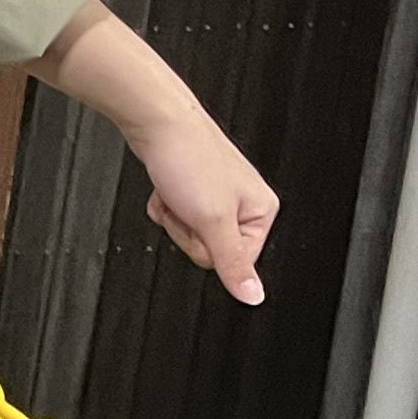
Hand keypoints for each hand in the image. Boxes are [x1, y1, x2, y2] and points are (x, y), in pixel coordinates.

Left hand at [31, 3, 275, 304]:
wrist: (157, 122)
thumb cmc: (188, 157)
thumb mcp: (212, 220)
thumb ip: (232, 263)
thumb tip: (253, 296)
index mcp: (261, 212)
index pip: (235, 261)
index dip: (207, 248)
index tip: (200, 224)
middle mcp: (243, 203)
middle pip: (208, 248)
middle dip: (187, 231)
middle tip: (185, 206)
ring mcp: (216, 195)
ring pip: (188, 232)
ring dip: (173, 217)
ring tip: (176, 193)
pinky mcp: (192, 188)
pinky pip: (174, 214)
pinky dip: (164, 204)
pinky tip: (165, 187)